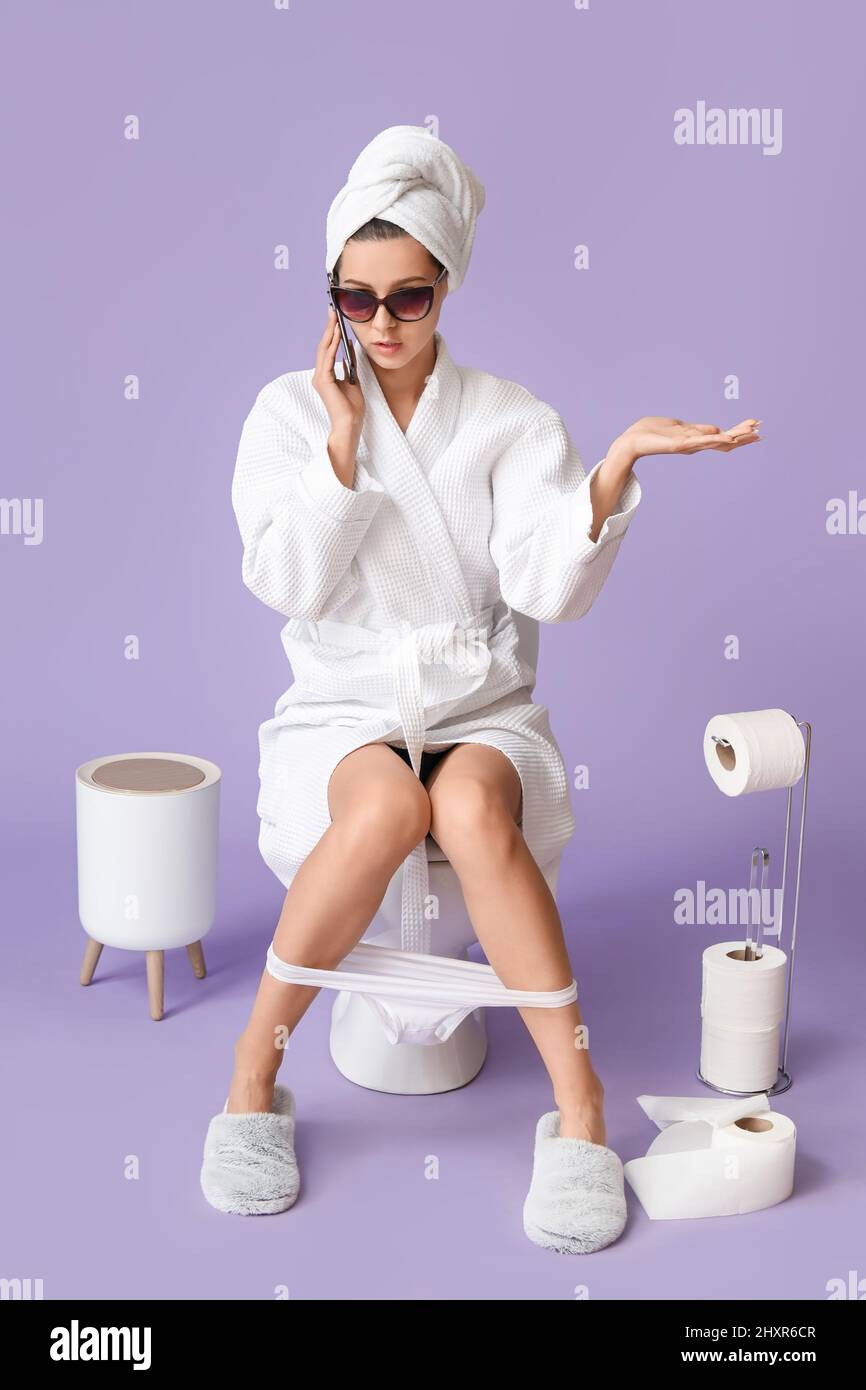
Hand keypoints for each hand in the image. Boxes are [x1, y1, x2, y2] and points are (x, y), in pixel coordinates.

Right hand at [312, 307, 365, 438]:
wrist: (350, 424)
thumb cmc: (352, 408)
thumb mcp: (353, 380)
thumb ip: (349, 364)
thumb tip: (350, 347)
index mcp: (326, 376)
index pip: (328, 350)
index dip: (331, 333)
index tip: (335, 318)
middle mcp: (320, 375)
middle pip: (324, 346)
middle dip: (328, 327)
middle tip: (332, 310)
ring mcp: (320, 378)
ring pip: (324, 350)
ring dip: (330, 332)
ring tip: (334, 317)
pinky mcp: (323, 381)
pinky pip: (328, 359)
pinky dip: (333, 345)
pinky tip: (337, 334)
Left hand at [610, 416, 761, 466]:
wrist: (632, 442)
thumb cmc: (652, 432)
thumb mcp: (680, 427)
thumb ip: (699, 430)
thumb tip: (718, 430)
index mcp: (696, 439)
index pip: (723, 436)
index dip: (739, 432)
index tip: (756, 426)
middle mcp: (695, 444)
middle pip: (724, 441)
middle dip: (742, 436)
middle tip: (761, 431)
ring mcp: (689, 445)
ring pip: (716, 441)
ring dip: (734, 437)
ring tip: (751, 434)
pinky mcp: (680, 444)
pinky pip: (700, 441)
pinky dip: (714, 440)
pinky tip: (727, 438)